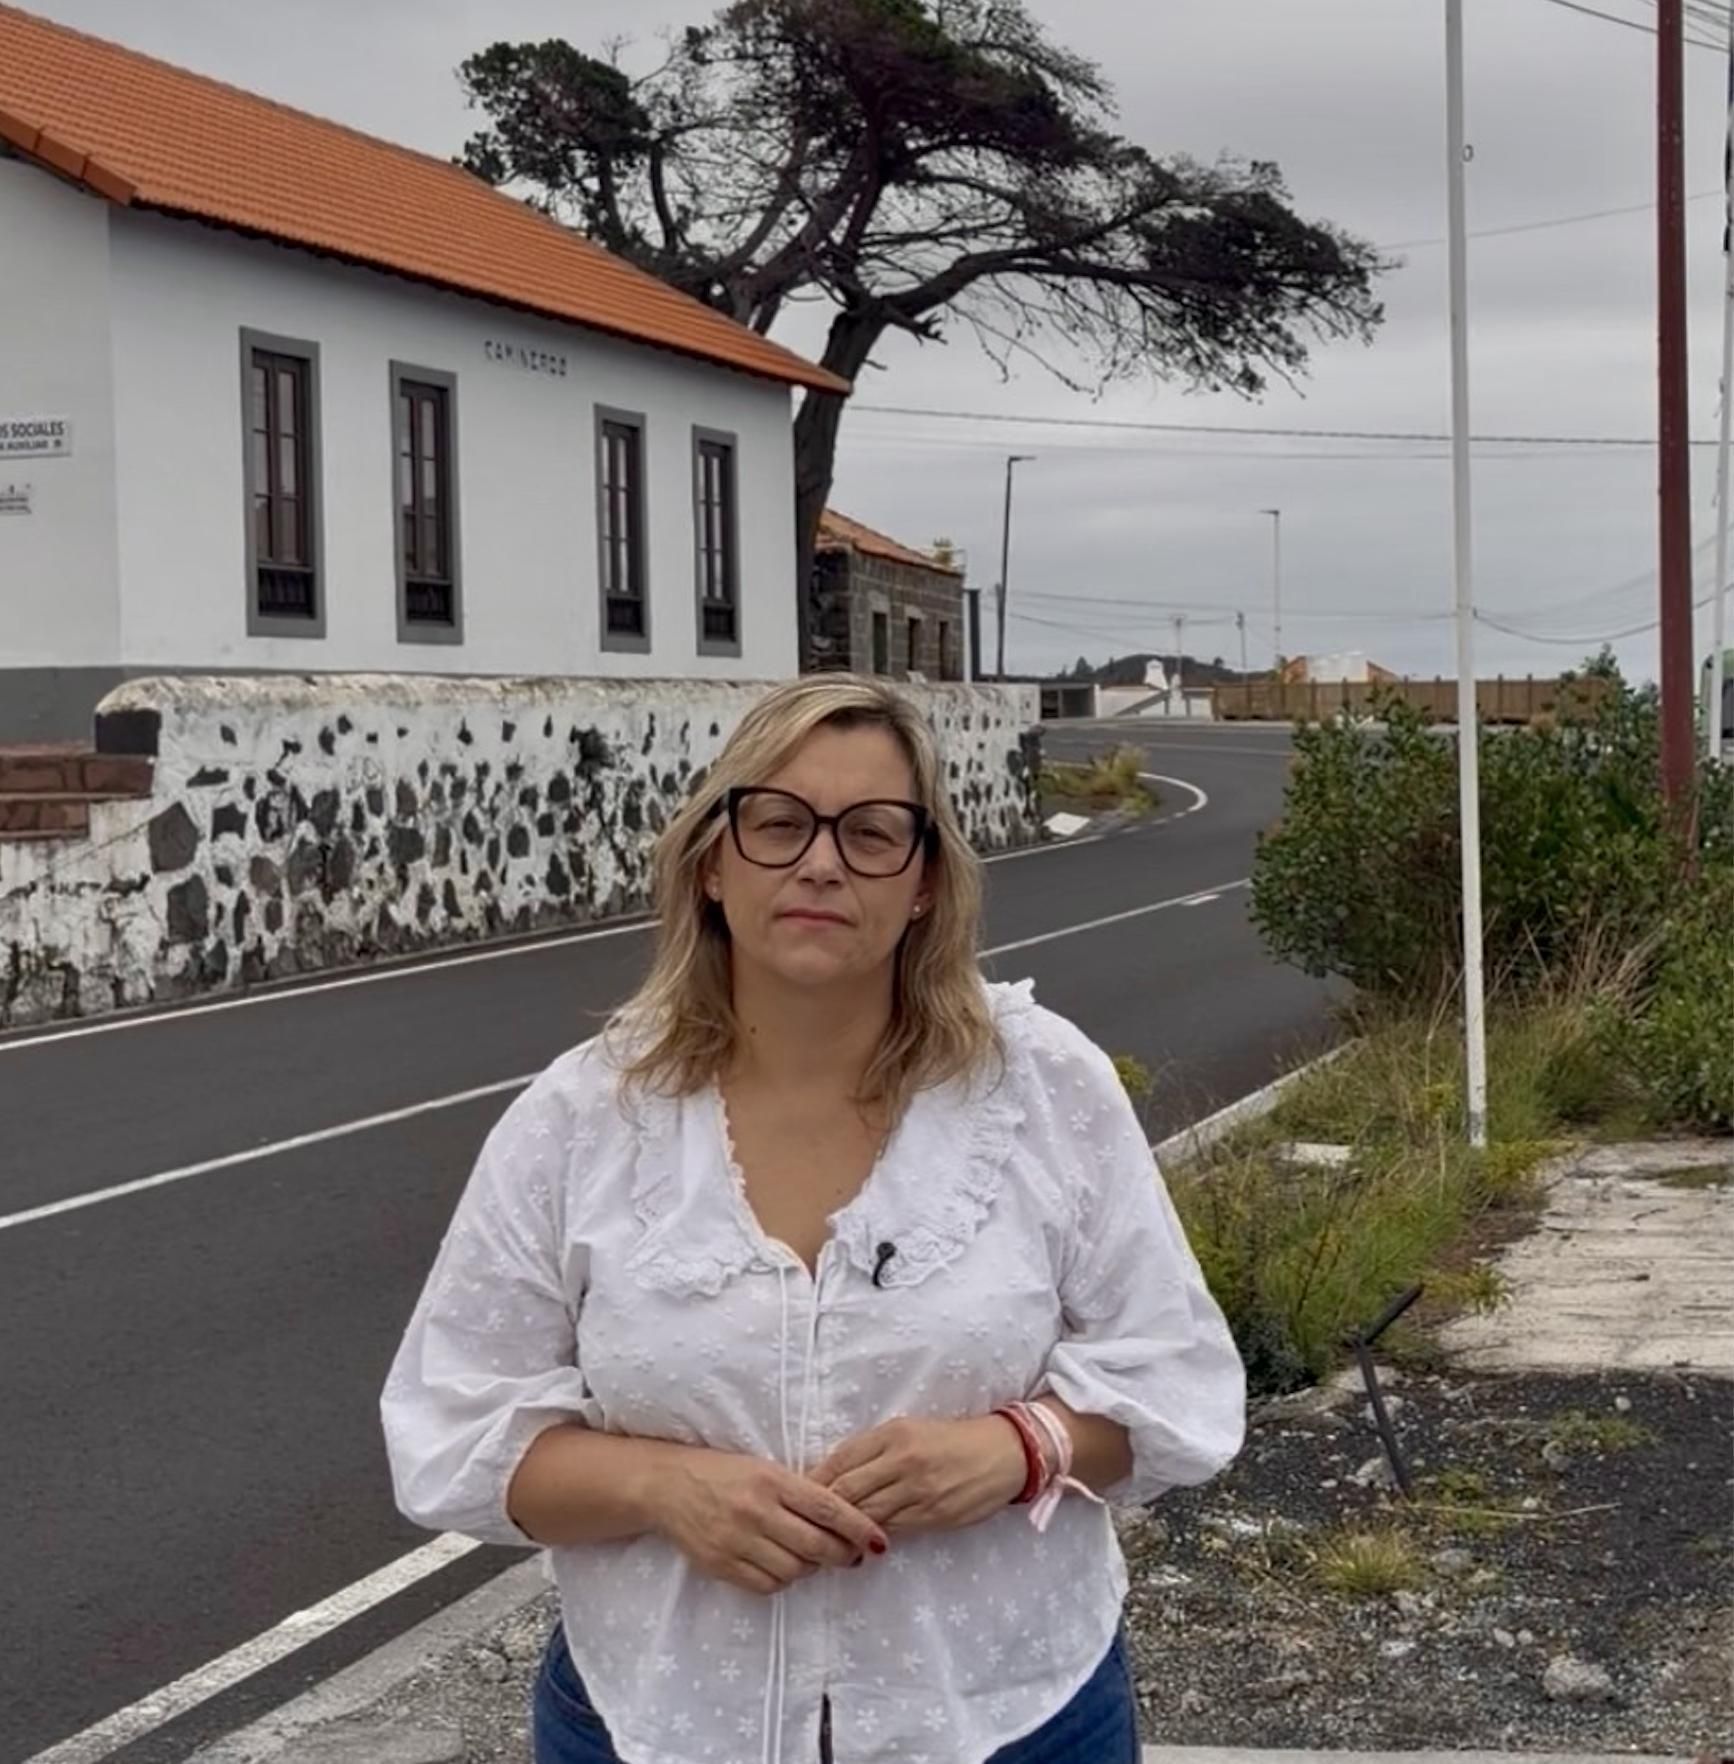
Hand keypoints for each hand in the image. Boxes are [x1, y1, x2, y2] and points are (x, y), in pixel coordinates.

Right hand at [646, 1448, 887, 1596]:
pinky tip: (783, 1565)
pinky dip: (782, 1580)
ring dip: (810, 1568)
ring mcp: (737, 1541)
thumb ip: (799, 1492)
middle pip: (816, 1545)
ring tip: (811, 1557)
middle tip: (853, 1556)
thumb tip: (842, 1521)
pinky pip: (767, 1585)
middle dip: (843, 1556)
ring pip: (794, 1570)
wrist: (668, 1486)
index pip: (828, 1508)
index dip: (859, 1527)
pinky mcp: (721, 1565)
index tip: (879, 1541)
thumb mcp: (764, 1468)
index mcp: (772, 1480)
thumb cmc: (723, 1472)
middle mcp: (756, 1511)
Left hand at [810, 1416, 1028, 1535]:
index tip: (797, 1496)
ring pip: (867, 1515)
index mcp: (893, 1434)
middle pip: (847, 1491)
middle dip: (823, 1512)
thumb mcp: (910, 1432)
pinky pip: (893, 1529)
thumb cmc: (951, 1439)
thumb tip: (835, 1476)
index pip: (841, 1460)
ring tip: (825, 1542)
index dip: (815, 1481)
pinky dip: (873, 1537)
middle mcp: (902, 1460)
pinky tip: (860, 1544)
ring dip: (844, 1531)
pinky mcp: (933, 1515)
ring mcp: (918, 1490)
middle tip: (804, 1526)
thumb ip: (875, 1451)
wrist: (1004, 1453)